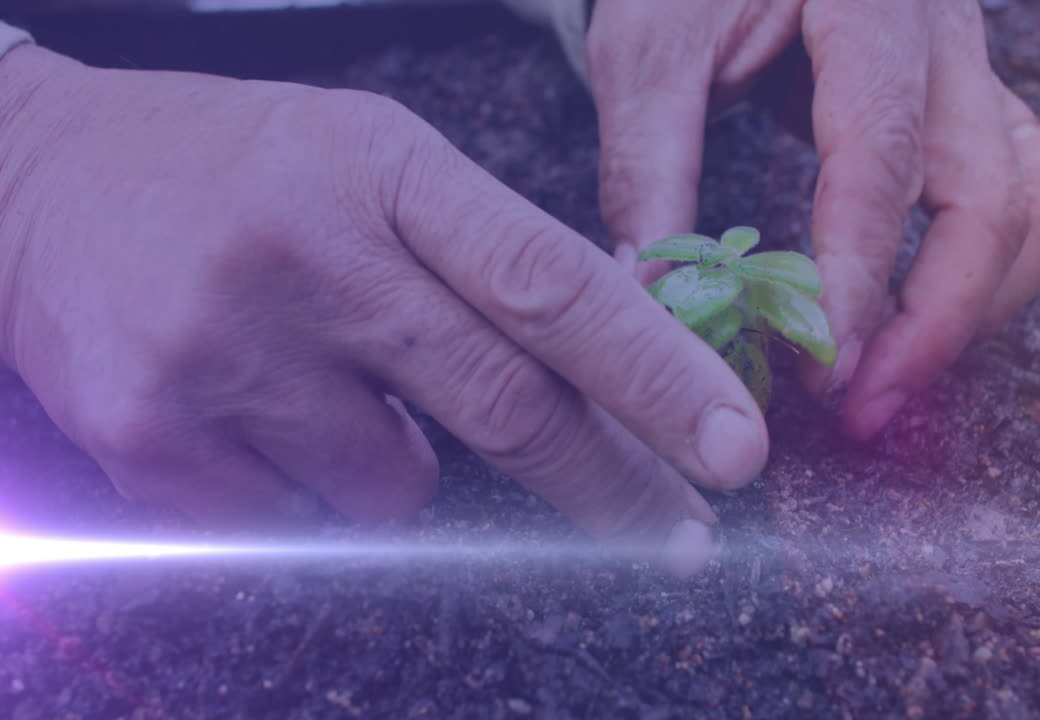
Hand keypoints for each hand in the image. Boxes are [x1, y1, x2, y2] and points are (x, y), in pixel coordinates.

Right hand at [0, 45, 769, 575]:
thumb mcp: (366, 162)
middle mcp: (308, 254)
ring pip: (397, 487)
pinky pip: (296, 521)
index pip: (549, 283)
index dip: (655, 373)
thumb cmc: (233, 170)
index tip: (735, 445)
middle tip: (674, 532)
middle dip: (607, 483)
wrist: (27, 174)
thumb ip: (481, 256)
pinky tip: (254, 410)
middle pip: (504, 404)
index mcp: (381, 167)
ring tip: (329, 380)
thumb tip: (607, 378)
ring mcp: (221, 351)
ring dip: (402, 461)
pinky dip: (306, 486)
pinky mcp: (148, 437)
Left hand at [586, 0, 1039, 438]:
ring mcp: (976, 68)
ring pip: (1037, 202)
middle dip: (940, 321)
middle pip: (997, 193)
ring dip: (979, 307)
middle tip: (864, 409)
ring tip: (894, 380)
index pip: (885, 153)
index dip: (861, 273)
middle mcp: (948, 32)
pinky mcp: (975, 104)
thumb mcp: (649, 50)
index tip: (825, 369)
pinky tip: (931, 314)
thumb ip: (648, 167)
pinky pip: (1032, 190)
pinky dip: (996, 267)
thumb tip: (651, 302)